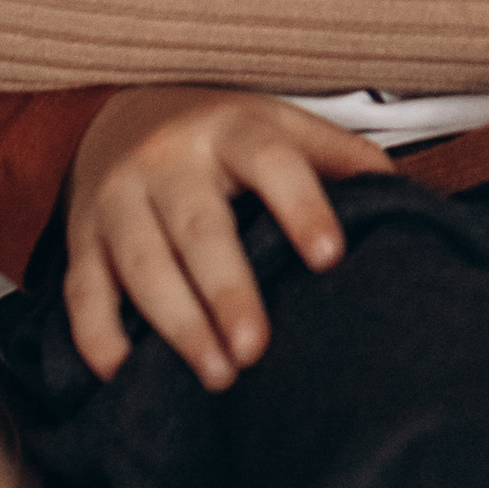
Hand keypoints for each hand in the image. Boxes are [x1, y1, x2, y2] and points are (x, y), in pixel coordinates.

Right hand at [65, 87, 393, 391]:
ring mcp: (119, 200)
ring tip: (217, 374)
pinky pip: (81, 292)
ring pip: (142, 265)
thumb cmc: (227, 135)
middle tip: (256, 348)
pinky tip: (124, 375)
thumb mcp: (283, 126)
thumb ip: (339, 157)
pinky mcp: (83, 239)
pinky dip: (97, 336)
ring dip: (177, 325)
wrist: (126, 113)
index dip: (302, 207)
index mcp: (232, 127)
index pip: (272, 162)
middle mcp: (169, 160)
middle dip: (227, 290)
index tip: (330, 258)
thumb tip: (406, 196)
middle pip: (200, 227)